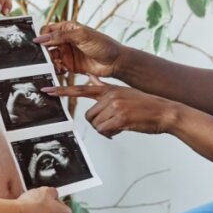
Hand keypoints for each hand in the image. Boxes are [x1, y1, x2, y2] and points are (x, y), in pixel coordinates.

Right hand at [35, 21, 123, 77]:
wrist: (115, 62)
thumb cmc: (103, 45)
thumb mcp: (81, 36)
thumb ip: (60, 36)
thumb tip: (41, 38)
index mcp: (68, 28)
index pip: (48, 30)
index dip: (42, 37)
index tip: (39, 44)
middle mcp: (66, 40)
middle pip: (47, 45)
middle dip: (45, 52)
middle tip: (47, 58)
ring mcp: (68, 53)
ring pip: (51, 57)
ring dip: (50, 62)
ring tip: (57, 65)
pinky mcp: (70, 65)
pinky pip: (57, 67)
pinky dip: (56, 69)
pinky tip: (61, 70)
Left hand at [44, 75, 179, 137]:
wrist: (165, 111)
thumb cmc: (145, 104)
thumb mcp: (124, 91)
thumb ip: (105, 86)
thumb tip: (90, 78)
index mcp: (110, 88)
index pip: (81, 88)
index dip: (62, 90)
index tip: (47, 90)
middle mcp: (110, 95)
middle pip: (89, 115)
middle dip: (98, 123)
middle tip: (112, 124)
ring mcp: (115, 106)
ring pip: (97, 125)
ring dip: (106, 130)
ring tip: (120, 126)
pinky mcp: (121, 118)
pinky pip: (105, 131)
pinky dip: (111, 134)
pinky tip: (121, 130)